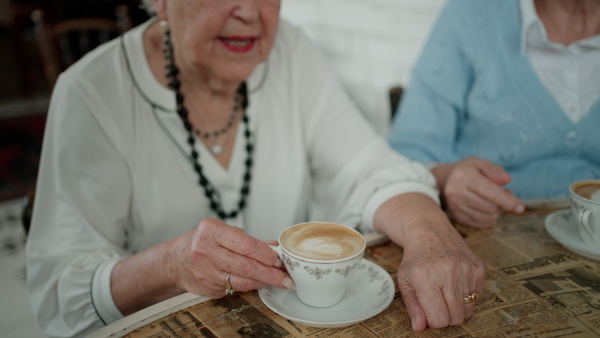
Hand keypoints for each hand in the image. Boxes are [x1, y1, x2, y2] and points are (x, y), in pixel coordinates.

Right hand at [167, 218, 293, 297]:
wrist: (175, 260)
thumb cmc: (201, 242)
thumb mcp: (221, 232)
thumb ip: (247, 240)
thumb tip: (274, 247)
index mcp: (211, 231)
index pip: (246, 244)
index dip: (266, 254)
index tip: (279, 259)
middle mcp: (206, 250)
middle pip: (246, 265)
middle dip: (270, 273)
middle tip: (285, 277)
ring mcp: (206, 271)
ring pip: (242, 280)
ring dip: (263, 282)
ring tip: (278, 281)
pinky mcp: (208, 287)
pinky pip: (235, 288)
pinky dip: (250, 286)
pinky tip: (259, 283)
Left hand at [398, 221, 485, 330]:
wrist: (429, 229)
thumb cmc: (415, 258)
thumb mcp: (405, 281)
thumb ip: (413, 306)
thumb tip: (420, 328)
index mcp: (425, 278)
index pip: (439, 319)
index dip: (434, 320)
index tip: (430, 311)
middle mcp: (447, 273)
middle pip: (456, 318)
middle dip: (447, 316)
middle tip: (439, 303)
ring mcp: (465, 269)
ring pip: (469, 309)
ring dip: (458, 306)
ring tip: (446, 291)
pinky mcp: (478, 267)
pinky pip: (478, 296)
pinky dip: (468, 294)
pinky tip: (456, 281)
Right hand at [432, 157, 524, 227]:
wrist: (446, 181)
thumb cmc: (468, 171)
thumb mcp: (480, 163)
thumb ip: (494, 170)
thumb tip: (506, 180)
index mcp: (463, 176)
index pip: (490, 192)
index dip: (508, 201)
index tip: (521, 208)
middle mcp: (456, 193)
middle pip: (490, 207)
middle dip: (502, 203)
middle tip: (504, 194)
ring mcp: (455, 207)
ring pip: (487, 218)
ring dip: (496, 211)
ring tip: (493, 200)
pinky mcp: (456, 217)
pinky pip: (481, 224)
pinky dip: (489, 218)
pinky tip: (486, 208)